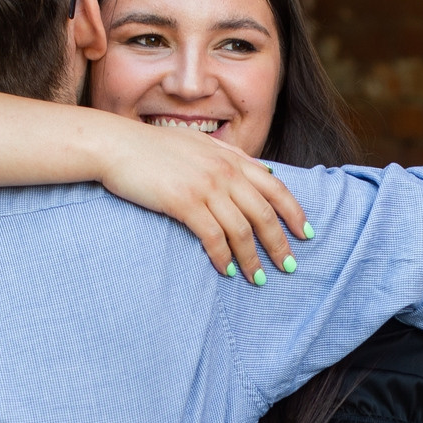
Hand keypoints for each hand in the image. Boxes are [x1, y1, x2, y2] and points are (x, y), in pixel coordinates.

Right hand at [96, 119, 309, 283]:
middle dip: (278, 244)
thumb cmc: (154, 146)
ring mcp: (206, 188)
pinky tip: (226, 271)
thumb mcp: (199, 143)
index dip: (294, 212)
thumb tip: (261, 168)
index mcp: (231, 158)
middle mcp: (224, 172)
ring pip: (242, 230)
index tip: (305, 233)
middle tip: (287, 267)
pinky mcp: (184, 203)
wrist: (117, 145)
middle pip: (264, 214)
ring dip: (252, 258)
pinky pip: (213, 237)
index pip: (275, 187)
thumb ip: (230, 155)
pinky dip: (223, 257)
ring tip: (257, 278)